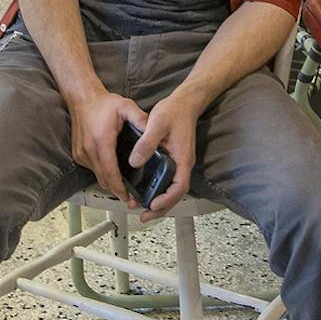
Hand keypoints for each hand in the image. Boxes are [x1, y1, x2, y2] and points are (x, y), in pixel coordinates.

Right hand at [70, 88, 146, 204]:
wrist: (82, 98)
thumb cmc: (102, 103)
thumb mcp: (126, 107)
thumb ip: (141, 119)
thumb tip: (154, 132)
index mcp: (101, 141)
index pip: (110, 172)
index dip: (119, 188)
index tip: (128, 197)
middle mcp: (89, 150)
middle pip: (103, 179)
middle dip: (117, 190)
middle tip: (130, 196)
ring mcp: (81, 153)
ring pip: (97, 176)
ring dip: (109, 181)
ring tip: (123, 184)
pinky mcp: (78, 154)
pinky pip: (92, 169)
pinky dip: (102, 172)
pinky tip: (112, 169)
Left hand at [131, 90, 200, 220]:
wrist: (185, 102)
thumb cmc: (175, 111)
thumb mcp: (157, 124)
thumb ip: (146, 144)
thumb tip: (135, 162)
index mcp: (182, 159)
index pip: (179, 186)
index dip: (167, 199)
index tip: (153, 205)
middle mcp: (183, 164)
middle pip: (176, 194)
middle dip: (161, 208)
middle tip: (145, 216)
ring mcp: (179, 163)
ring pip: (172, 189)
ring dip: (160, 201)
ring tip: (144, 209)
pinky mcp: (174, 160)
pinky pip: (168, 180)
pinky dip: (159, 189)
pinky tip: (147, 191)